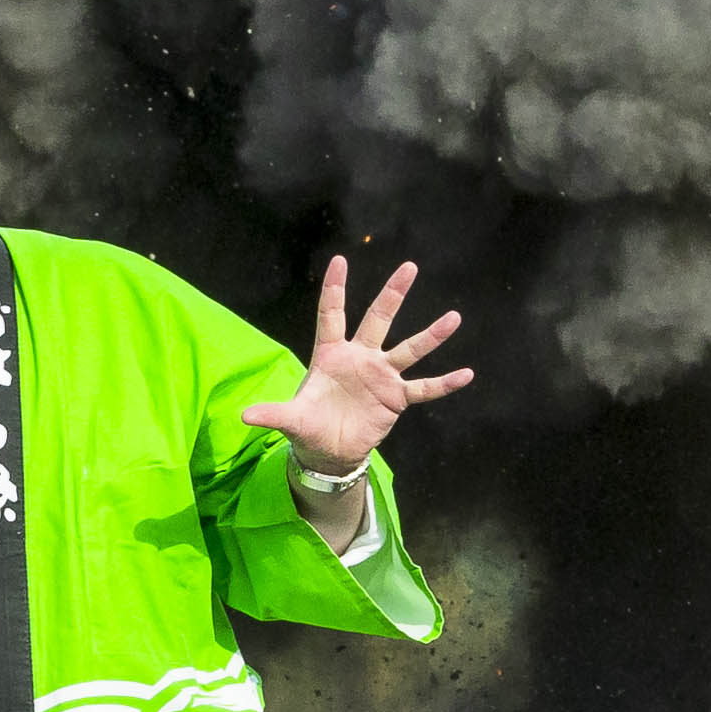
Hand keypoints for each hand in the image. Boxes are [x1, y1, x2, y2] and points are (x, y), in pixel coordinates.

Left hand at [239, 258, 474, 476]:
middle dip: (392, 294)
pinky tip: (467, 374)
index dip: (335, 290)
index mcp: (330, 354)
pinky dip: (444, 383)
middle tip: (409, 267)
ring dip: (431, 335)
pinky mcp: (396, 398)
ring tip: (454, 318)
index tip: (339, 261)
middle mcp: (360, 357)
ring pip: (409, 349)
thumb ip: (272, 413)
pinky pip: (424, 388)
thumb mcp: (290, 418)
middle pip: (378, 320)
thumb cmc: (309, 425)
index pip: (332, 315)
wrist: (330, 450)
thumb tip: (243, 417)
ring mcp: (381, 376)